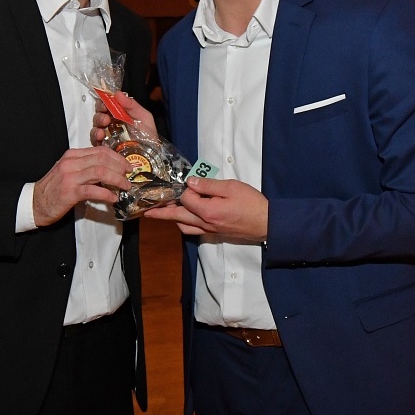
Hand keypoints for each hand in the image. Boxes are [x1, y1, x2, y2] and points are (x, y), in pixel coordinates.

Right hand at [33, 146, 132, 226]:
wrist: (35, 202)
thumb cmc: (54, 188)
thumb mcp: (69, 171)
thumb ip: (86, 167)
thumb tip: (109, 170)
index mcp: (72, 155)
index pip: (100, 150)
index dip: (117, 157)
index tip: (127, 165)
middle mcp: (71, 163)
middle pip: (103, 159)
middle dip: (120, 167)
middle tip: (129, 176)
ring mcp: (70, 177)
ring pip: (100, 172)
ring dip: (117, 179)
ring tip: (125, 186)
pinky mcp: (70, 192)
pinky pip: (93, 190)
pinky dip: (106, 193)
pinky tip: (113, 198)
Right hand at [91, 91, 155, 145]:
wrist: (150, 156)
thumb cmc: (149, 137)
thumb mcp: (144, 118)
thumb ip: (132, 105)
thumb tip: (118, 93)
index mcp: (120, 114)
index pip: (107, 104)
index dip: (104, 101)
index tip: (106, 102)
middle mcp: (111, 124)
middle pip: (99, 113)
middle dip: (100, 112)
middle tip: (106, 115)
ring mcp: (107, 135)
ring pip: (95, 125)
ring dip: (97, 122)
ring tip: (104, 124)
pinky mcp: (104, 147)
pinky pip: (94, 140)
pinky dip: (95, 135)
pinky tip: (101, 135)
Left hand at [146, 176, 267, 241]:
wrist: (268, 223)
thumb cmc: (252, 204)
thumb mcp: (231, 187)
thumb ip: (209, 185)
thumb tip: (190, 182)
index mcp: (208, 211)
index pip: (185, 199)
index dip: (183, 189)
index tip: (184, 181)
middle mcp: (205, 224)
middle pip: (177, 217)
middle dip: (161, 213)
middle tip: (147, 211)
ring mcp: (210, 230)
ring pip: (184, 226)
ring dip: (173, 219)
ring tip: (164, 212)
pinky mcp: (215, 234)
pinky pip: (194, 231)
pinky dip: (186, 224)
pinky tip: (185, 218)